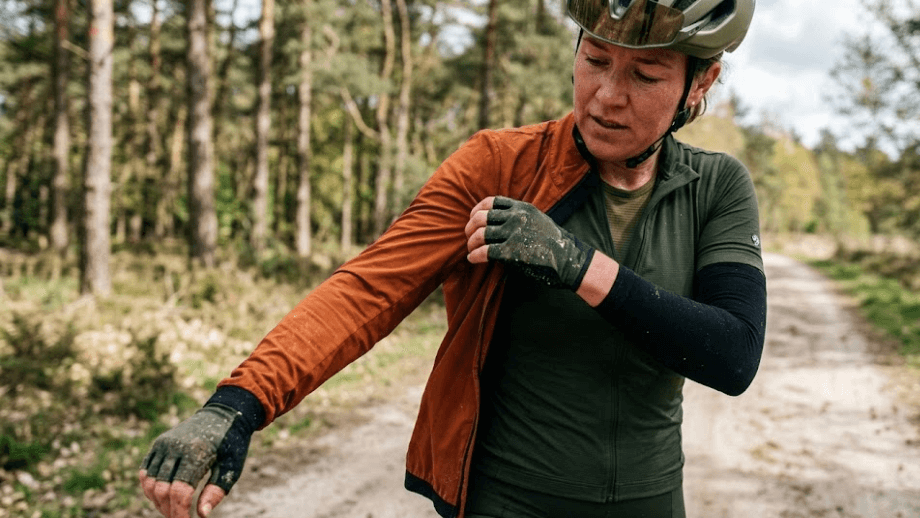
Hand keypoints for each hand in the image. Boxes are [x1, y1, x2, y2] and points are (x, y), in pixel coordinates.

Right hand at [138, 404, 252, 516]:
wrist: (223, 414)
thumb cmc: (231, 444)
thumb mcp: (231, 468)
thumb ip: (216, 491)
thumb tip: (201, 514)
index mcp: (196, 453)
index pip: (180, 492)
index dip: (180, 512)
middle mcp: (176, 447)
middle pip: (162, 489)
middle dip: (168, 509)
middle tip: (179, 517)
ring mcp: (164, 444)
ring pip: (150, 482)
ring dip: (157, 501)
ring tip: (172, 509)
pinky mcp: (158, 443)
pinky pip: (146, 471)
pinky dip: (150, 487)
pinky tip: (162, 496)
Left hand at [465, 196, 594, 288]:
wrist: (569, 259)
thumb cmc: (554, 242)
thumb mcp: (538, 219)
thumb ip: (520, 216)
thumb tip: (498, 220)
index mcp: (522, 208)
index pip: (491, 202)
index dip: (476, 210)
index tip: (472, 218)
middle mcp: (516, 217)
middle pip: (480, 217)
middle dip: (470, 227)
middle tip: (468, 236)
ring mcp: (514, 234)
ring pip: (480, 234)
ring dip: (471, 243)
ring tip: (471, 249)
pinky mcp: (512, 252)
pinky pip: (485, 251)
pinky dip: (475, 255)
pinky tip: (473, 259)